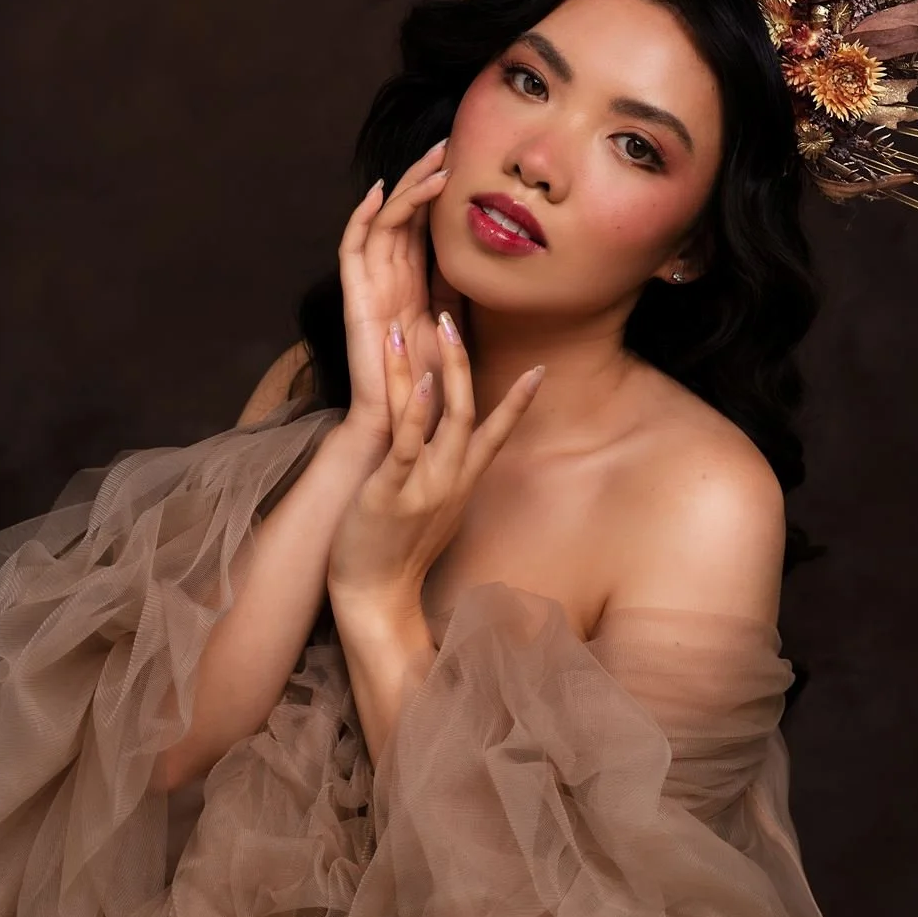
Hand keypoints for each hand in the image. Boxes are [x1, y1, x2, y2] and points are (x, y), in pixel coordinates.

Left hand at [327, 310, 544, 619]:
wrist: (376, 598)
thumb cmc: (397, 552)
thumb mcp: (433, 510)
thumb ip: (444, 476)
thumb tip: (446, 452)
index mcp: (461, 481)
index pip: (498, 433)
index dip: (519, 400)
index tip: (541, 369)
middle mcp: (451, 479)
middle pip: (470, 411)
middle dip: (461, 362)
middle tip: (452, 318)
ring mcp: (424, 484)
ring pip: (441, 418)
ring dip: (436, 369)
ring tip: (427, 327)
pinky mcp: (391, 492)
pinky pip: (409, 446)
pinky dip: (417, 412)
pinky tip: (419, 381)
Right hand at [339, 139, 453, 446]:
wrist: (403, 425)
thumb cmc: (431, 385)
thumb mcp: (456, 326)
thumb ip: (461, 292)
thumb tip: (489, 257)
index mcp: (413, 283)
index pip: (423, 224)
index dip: (438, 191)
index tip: (465, 159)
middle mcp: (389, 278)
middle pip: (403, 213)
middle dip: (423, 176)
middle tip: (448, 142)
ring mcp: (369, 285)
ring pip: (384, 221)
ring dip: (407, 189)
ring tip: (434, 163)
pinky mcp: (355, 298)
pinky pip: (352, 247)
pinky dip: (363, 216)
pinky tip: (383, 192)